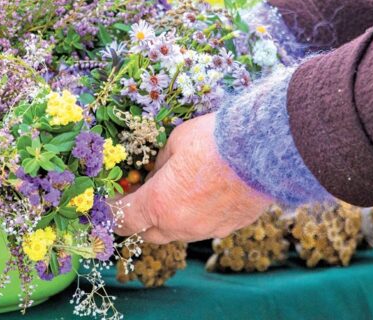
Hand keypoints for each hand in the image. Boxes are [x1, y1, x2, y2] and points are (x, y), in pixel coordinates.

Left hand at [114, 113, 271, 243]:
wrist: (264, 148)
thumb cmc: (214, 140)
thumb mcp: (175, 143)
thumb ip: (161, 164)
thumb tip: (157, 174)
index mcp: (159, 205)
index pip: (124, 220)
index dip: (111, 213)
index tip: (108, 204)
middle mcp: (181, 225)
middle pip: (149, 233)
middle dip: (140, 218)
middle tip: (138, 197)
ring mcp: (208, 230)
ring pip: (179, 231)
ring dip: (171, 217)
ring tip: (174, 193)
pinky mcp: (232, 226)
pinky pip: (205, 227)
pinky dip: (197, 216)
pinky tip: (203, 194)